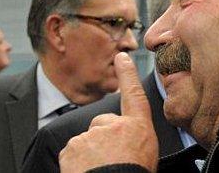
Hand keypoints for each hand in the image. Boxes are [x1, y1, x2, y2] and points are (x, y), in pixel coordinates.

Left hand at [59, 52, 157, 172]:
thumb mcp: (145, 154)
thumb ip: (132, 139)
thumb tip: (124, 142)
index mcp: (137, 129)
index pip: (133, 95)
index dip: (127, 74)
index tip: (121, 57)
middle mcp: (113, 126)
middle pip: (102, 125)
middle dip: (102, 140)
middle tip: (110, 162)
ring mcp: (91, 136)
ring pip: (86, 142)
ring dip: (89, 155)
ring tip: (100, 171)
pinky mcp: (72, 147)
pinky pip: (72, 154)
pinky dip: (76, 164)